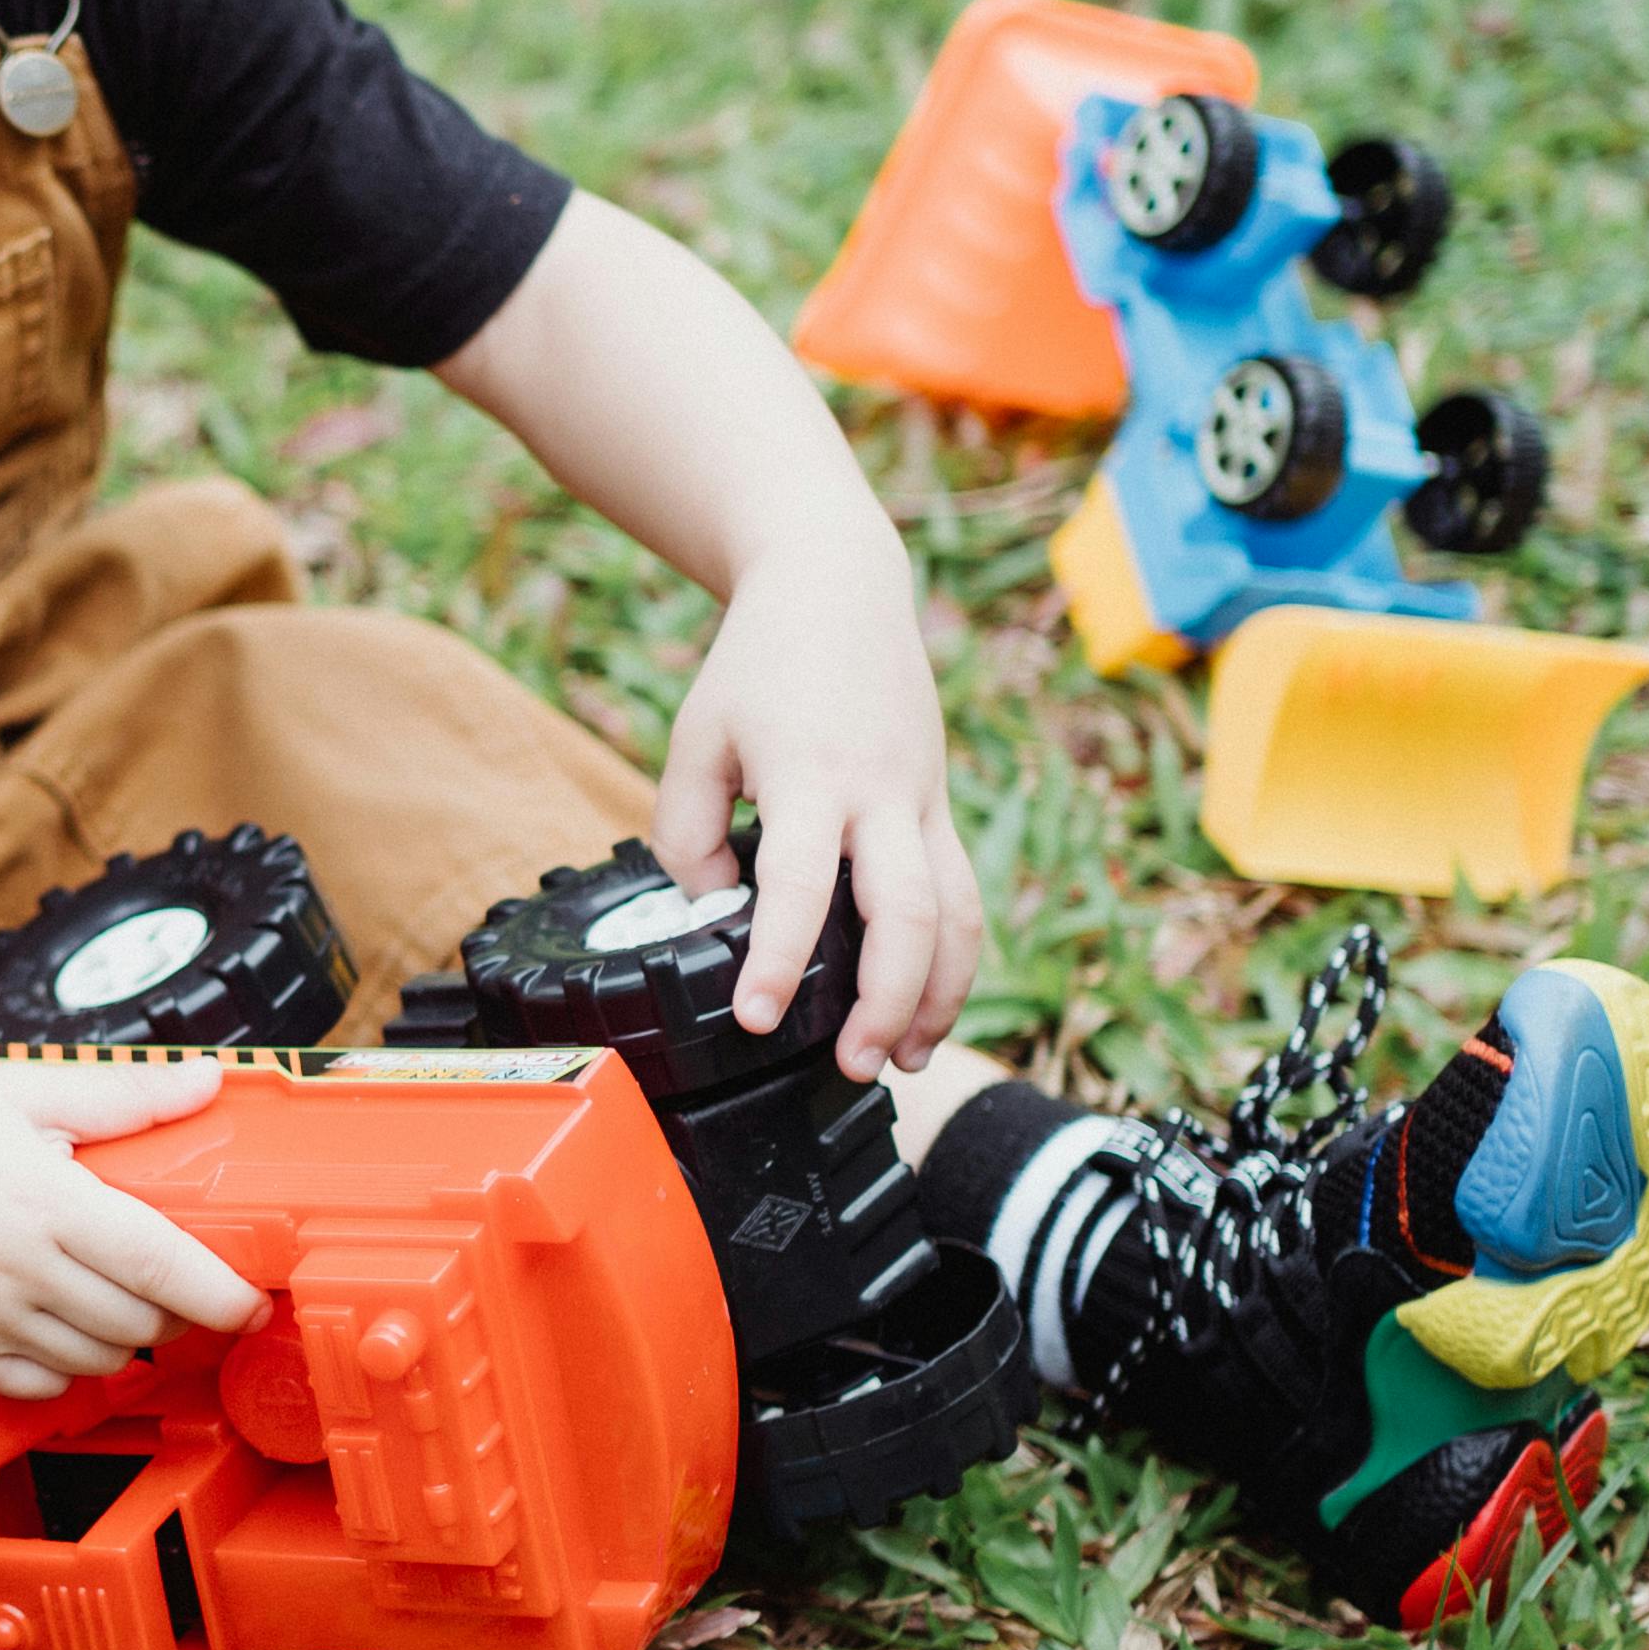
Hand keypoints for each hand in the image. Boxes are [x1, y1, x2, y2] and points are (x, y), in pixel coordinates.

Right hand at [0, 1062, 269, 1398]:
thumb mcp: (26, 1093)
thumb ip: (124, 1097)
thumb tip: (206, 1082)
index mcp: (44, 1200)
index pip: (159, 1265)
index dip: (220, 1296)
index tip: (252, 1306)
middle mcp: (15, 1269)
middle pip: (140, 1323)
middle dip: (176, 1311)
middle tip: (174, 1284)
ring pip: (99, 1361)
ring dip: (125, 1337)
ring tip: (108, 1293)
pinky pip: (43, 1386)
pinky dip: (68, 1365)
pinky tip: (56, 1320)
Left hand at [648, 530, 984, 1078]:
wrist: (837, 585)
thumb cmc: (757, 664)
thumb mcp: (694, 737)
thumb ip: (686, 833)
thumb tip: (713, 911)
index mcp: (808, 774)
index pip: (801, 884)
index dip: (779, 958)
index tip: (754, 1016)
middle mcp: (880, 792)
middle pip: (910, 911)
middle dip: (889, 1000)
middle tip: (851, 1064)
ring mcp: (923, 798)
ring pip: (960, 912)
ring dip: (939, 996)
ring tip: (903, 1059)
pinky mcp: (940, 804)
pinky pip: (962, 893)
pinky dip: (951, 959)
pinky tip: (924, 1007)